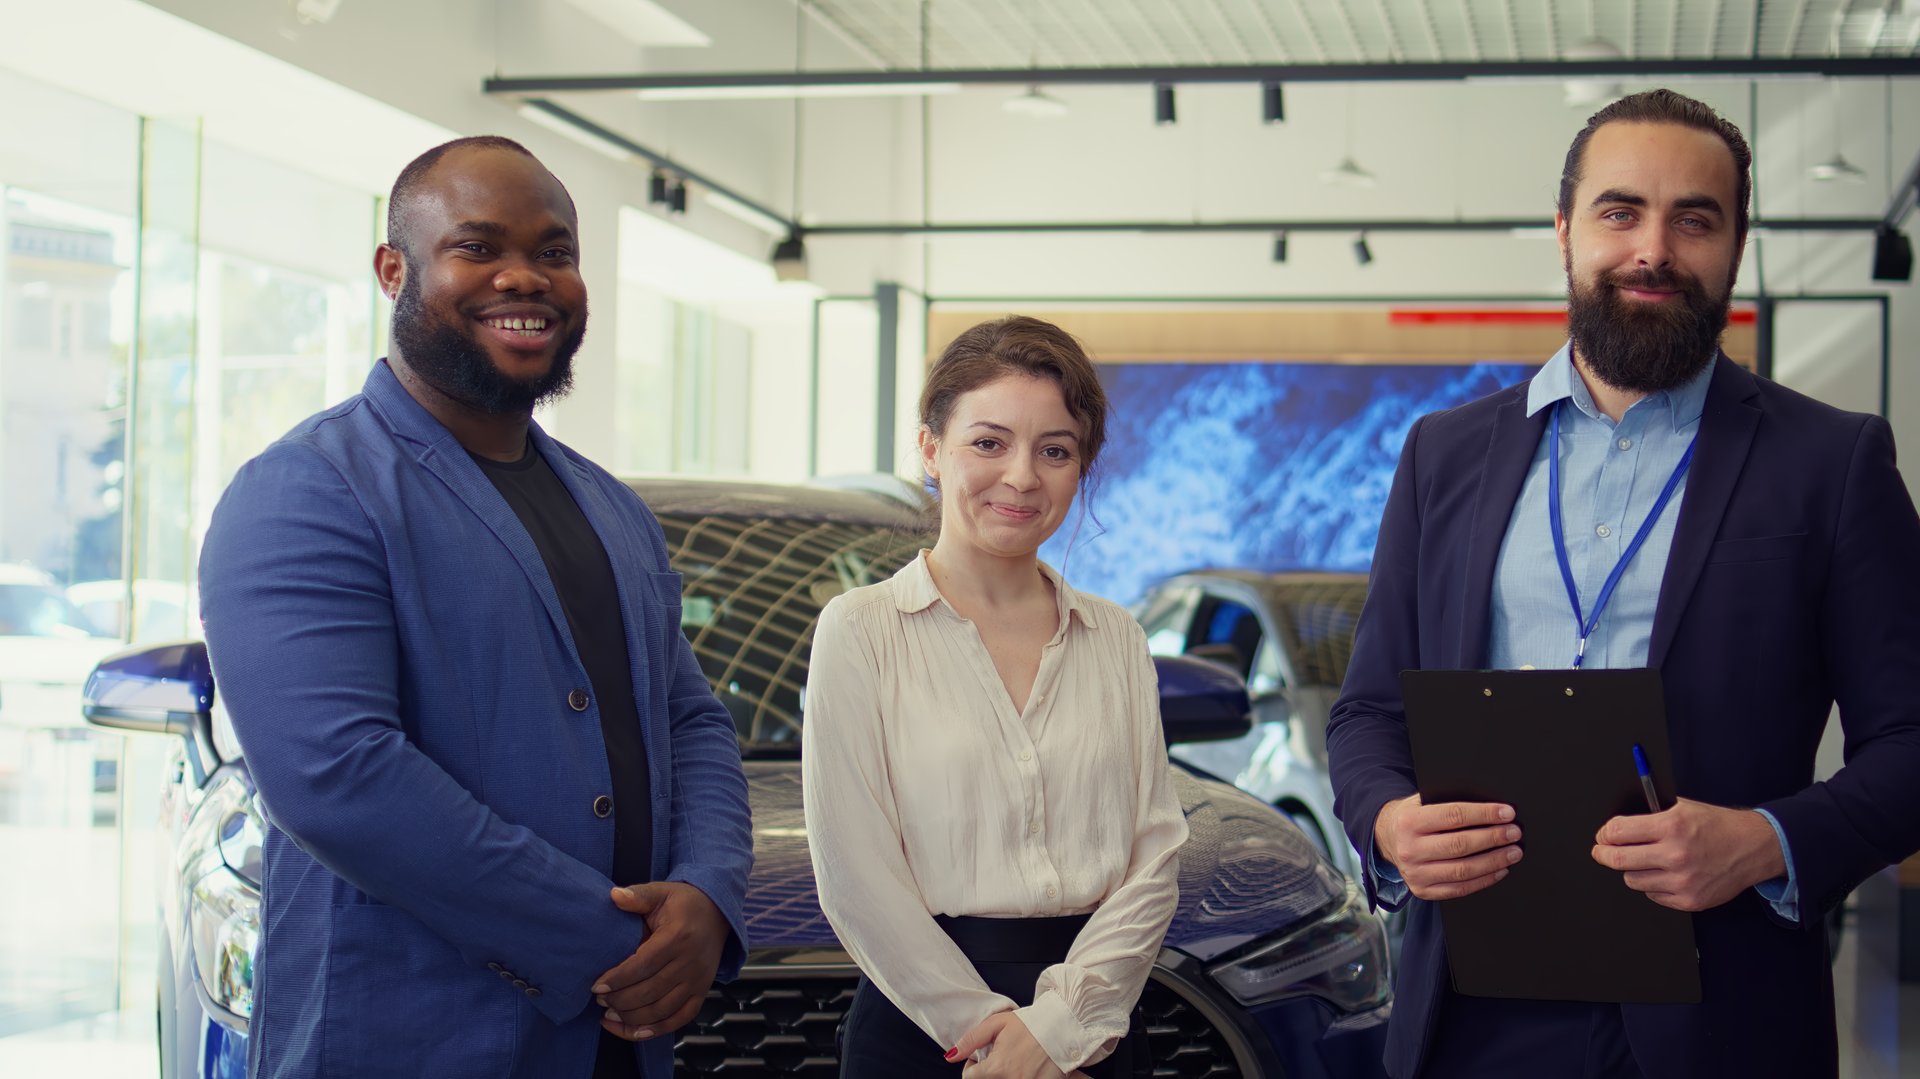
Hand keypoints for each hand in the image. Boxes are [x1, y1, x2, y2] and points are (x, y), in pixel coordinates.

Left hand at [592, 882, 729, 1040]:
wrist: (718, 913)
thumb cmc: (684, 903)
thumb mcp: (662, 892)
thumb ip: (638, 895)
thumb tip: (614, 896)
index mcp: (678, 937)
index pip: (643, 965)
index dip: (618, 979)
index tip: (596, 986)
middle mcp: (690, 963)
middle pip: (650, 992)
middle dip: (620, 1000)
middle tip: (599, 999)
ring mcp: (698, 981)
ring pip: (662, 1010)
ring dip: (632, 1019)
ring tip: (609, 1015)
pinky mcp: (701, 993)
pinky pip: (679, 1019)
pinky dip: (656, 1030)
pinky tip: (634, 1031)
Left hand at [948, 1012, 1076, 1078]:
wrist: (1064, 1027)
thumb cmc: (1032, 1023)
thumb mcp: (997, 1023)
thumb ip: (971, 1040)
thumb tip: (950, 1055)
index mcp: (997, 1068)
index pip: (969, 1078)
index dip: (972, 1065)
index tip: (981, 1056)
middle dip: (988, 1073)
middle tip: (1000, 1057)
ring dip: (1003, 1075)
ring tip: (1012, 1063)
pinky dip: (1020, 1077)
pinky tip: (1025, 1069)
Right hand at [1373, 793, 1521, 900]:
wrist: (1387, 838)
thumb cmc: (1413, 817)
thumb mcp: (1421, 801)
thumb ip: (1448, 802)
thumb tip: (1490, 807)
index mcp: (1409, 822)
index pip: (1454, 816)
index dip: (1484, 814)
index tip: (1507, 813)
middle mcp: (1409, 849)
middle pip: (1460, 845)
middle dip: (1493, 838)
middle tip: (1514, 833)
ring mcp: (1415, 873)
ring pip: (1463, 870)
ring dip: (1494, 861)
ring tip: (1513, 852)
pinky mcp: (1423, 890)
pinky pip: (1460, 889)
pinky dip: (1484, 880)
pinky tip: (1500, 869)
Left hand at [1592, 798, 1786, 911]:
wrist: (1753, 847)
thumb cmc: (1718, 826)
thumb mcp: (1683, 807)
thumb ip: (1650, 815)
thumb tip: (1617, 825)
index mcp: (1672, 826)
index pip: (1618, 832)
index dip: (1604, 834)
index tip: (1603, 836)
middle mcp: (1676, 855)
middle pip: (1617, 860)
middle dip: (1604, 854)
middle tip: (1602, 851)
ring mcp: (1683, 881)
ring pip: (1632, 880)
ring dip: (1633, 870)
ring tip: (1645, 861)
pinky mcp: (1689, 900)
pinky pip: (1652, 895)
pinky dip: (1653, 886)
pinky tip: (1665, 874)